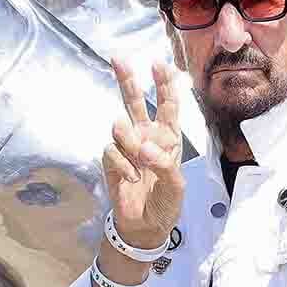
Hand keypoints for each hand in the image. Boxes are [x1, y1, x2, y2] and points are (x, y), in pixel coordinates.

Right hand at [103, 57, 185, 249]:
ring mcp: (126, 147)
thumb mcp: (176, 185)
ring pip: (121, 128)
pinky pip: (112, 152)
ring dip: (131, 144)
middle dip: (127, 80)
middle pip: (135, 102)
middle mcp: (146, 136)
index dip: (164, 85)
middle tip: (118, 59)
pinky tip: (132, 179)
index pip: (167, 106)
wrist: (145, 227)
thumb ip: (164, 163)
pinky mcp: (111, 161)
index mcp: (168, 137)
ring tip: (141, 162)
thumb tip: (144, 147)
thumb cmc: (166, 203)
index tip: (159, 65)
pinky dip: (123, 166)